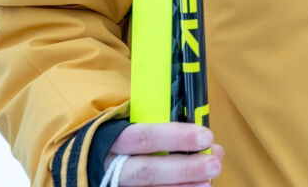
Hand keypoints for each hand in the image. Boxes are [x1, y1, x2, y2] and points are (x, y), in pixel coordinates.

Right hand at [106, 123, 223, 185]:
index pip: (144, 137)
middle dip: (183, 169)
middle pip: (147, 171)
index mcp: (114, 139)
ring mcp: (116, 185)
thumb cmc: (124, 142)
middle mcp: (112, 166)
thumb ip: (171, 133)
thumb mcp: (138, 126)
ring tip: (208, 183)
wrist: (94, 162)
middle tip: (213, 164)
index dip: (176, 137)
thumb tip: (211, 146)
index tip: (205, 136)